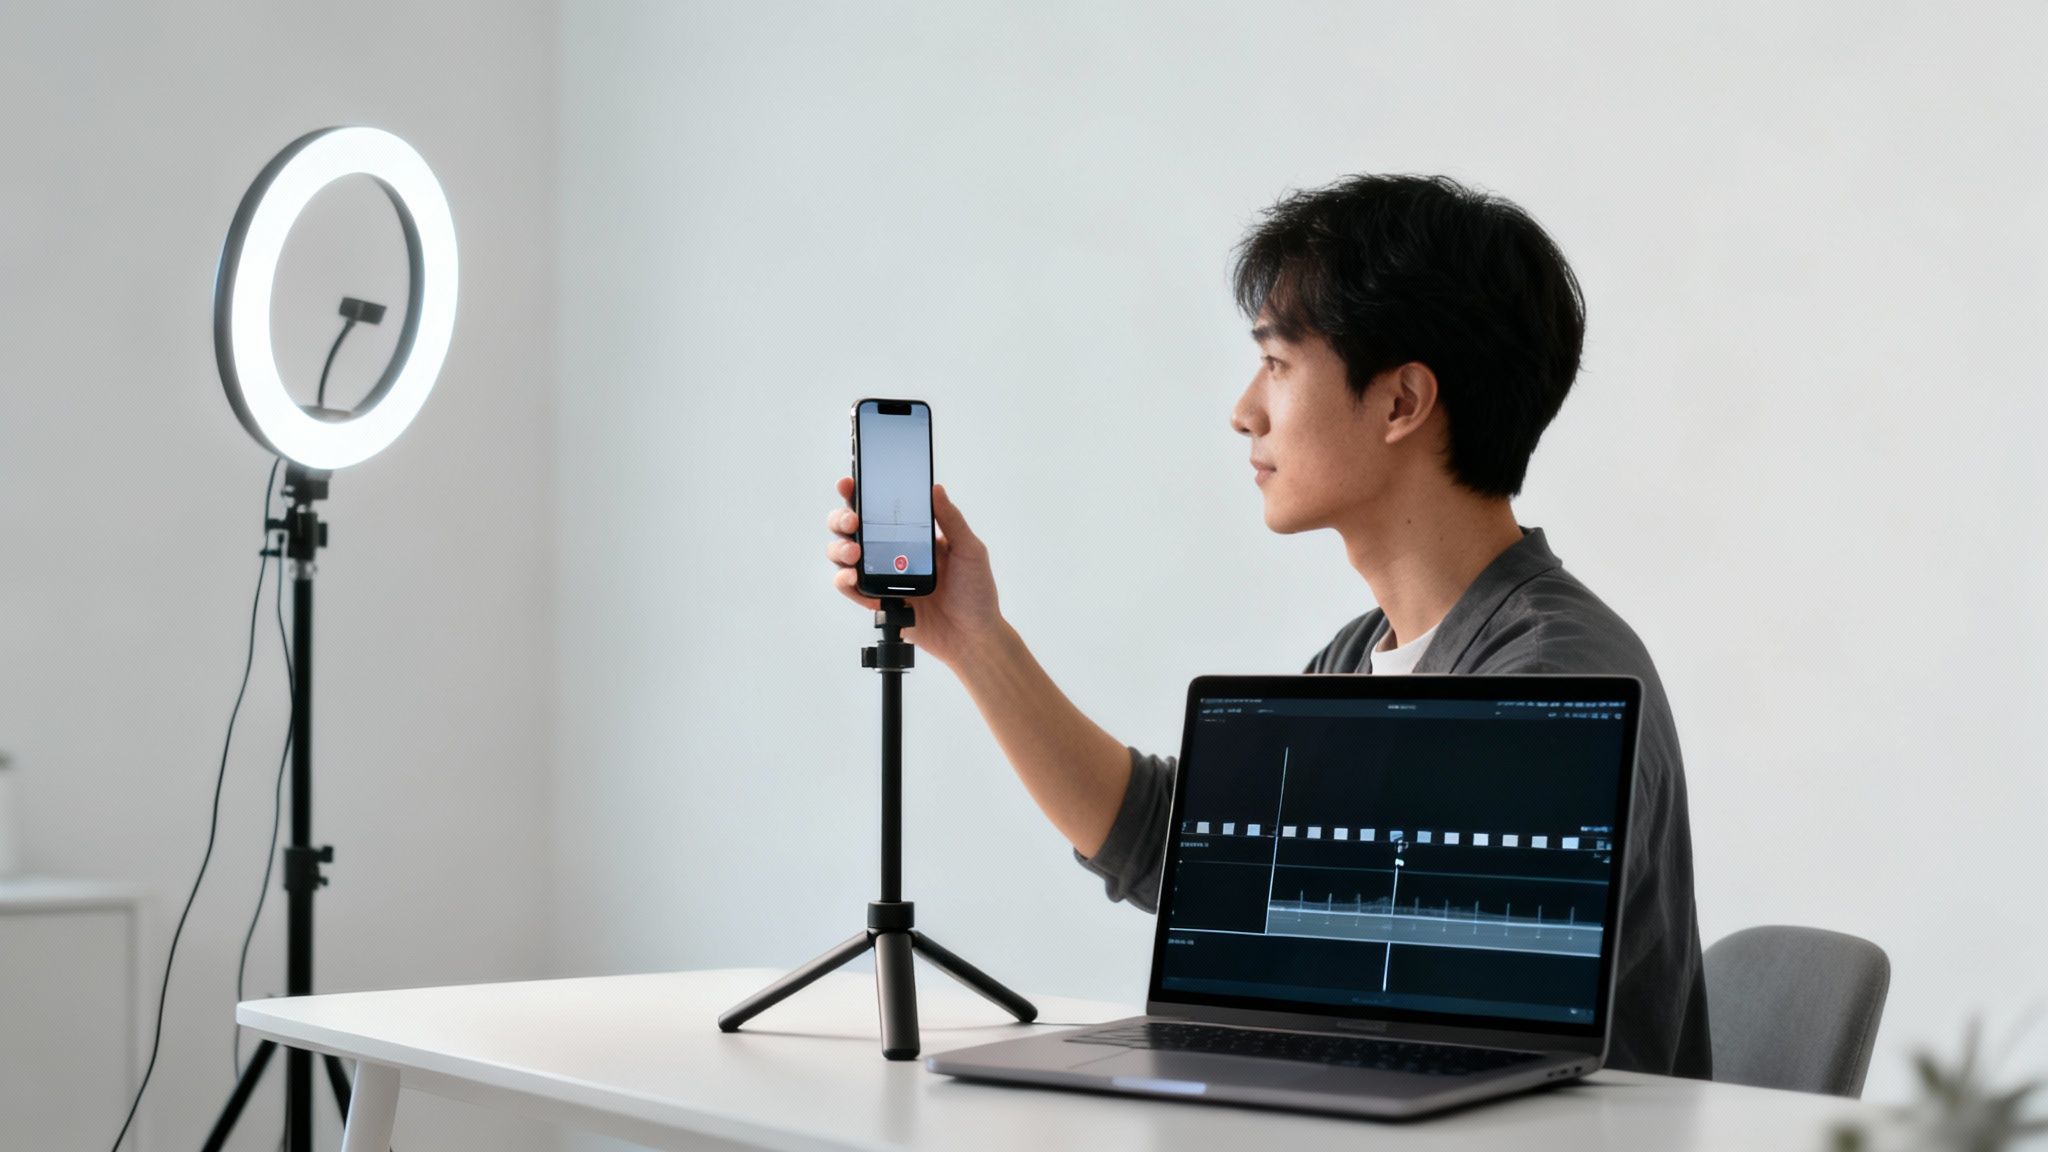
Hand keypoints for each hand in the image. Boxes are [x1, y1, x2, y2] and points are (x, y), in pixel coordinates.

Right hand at [827, 478, 1003, 668]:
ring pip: (844, 556)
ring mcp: (882, 577)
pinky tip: (853, 578)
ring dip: (840, 549)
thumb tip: (935, 488)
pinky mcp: (877, 602)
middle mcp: (892, 552)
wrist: (973, 636)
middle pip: (852, 528)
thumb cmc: (976, 593)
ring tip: (854, 553)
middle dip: (842, 519)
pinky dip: (846, 582)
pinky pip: (851, 588)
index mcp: (912, 534)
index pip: (880, 508)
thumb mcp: (970, 550)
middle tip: (852, 521)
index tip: (849, 483)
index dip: (859, 493)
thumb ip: (951, 520)